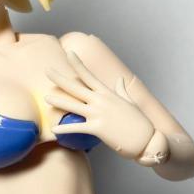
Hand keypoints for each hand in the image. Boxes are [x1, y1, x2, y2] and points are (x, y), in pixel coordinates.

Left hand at [45, 51, 159, 160]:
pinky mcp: (98, 129)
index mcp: (108, 93)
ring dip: (59, 102)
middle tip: (47, 70)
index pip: (89, 75)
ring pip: (73, 106)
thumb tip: (120, 80)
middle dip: (60, 79)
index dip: (78, 64)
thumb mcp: (130, 103)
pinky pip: (77, 128)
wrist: (148, 140)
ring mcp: (99, 114)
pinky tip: (54, 131)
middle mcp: (102, 101)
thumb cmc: (140, 123)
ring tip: (45, 98)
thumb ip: (122, 91)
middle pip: (76, 87)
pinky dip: (65, 129)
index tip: (68, 53)